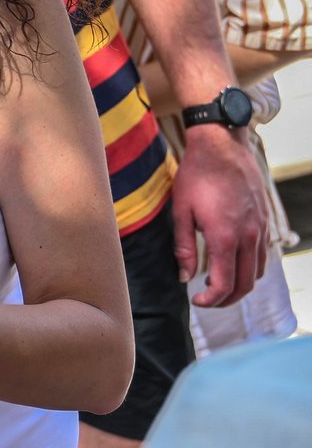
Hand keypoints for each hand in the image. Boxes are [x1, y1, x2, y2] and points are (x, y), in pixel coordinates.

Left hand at [172, 125, 267, 307]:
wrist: (222, 146)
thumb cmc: (196, 176)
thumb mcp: (181, 213)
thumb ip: (183, 248)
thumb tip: (185, 277)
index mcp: (225, 236)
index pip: (225, 283)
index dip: (212, 299)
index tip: (198, 300)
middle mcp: (249, 235)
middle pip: (246, 283)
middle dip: (227, 298)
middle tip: (208, 299)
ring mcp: (261, 227)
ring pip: (259, 270)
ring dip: (241, 284)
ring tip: (219, 285)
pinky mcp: (265, 219)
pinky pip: (263, 253)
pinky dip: (251, 267)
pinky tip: (233, 264)